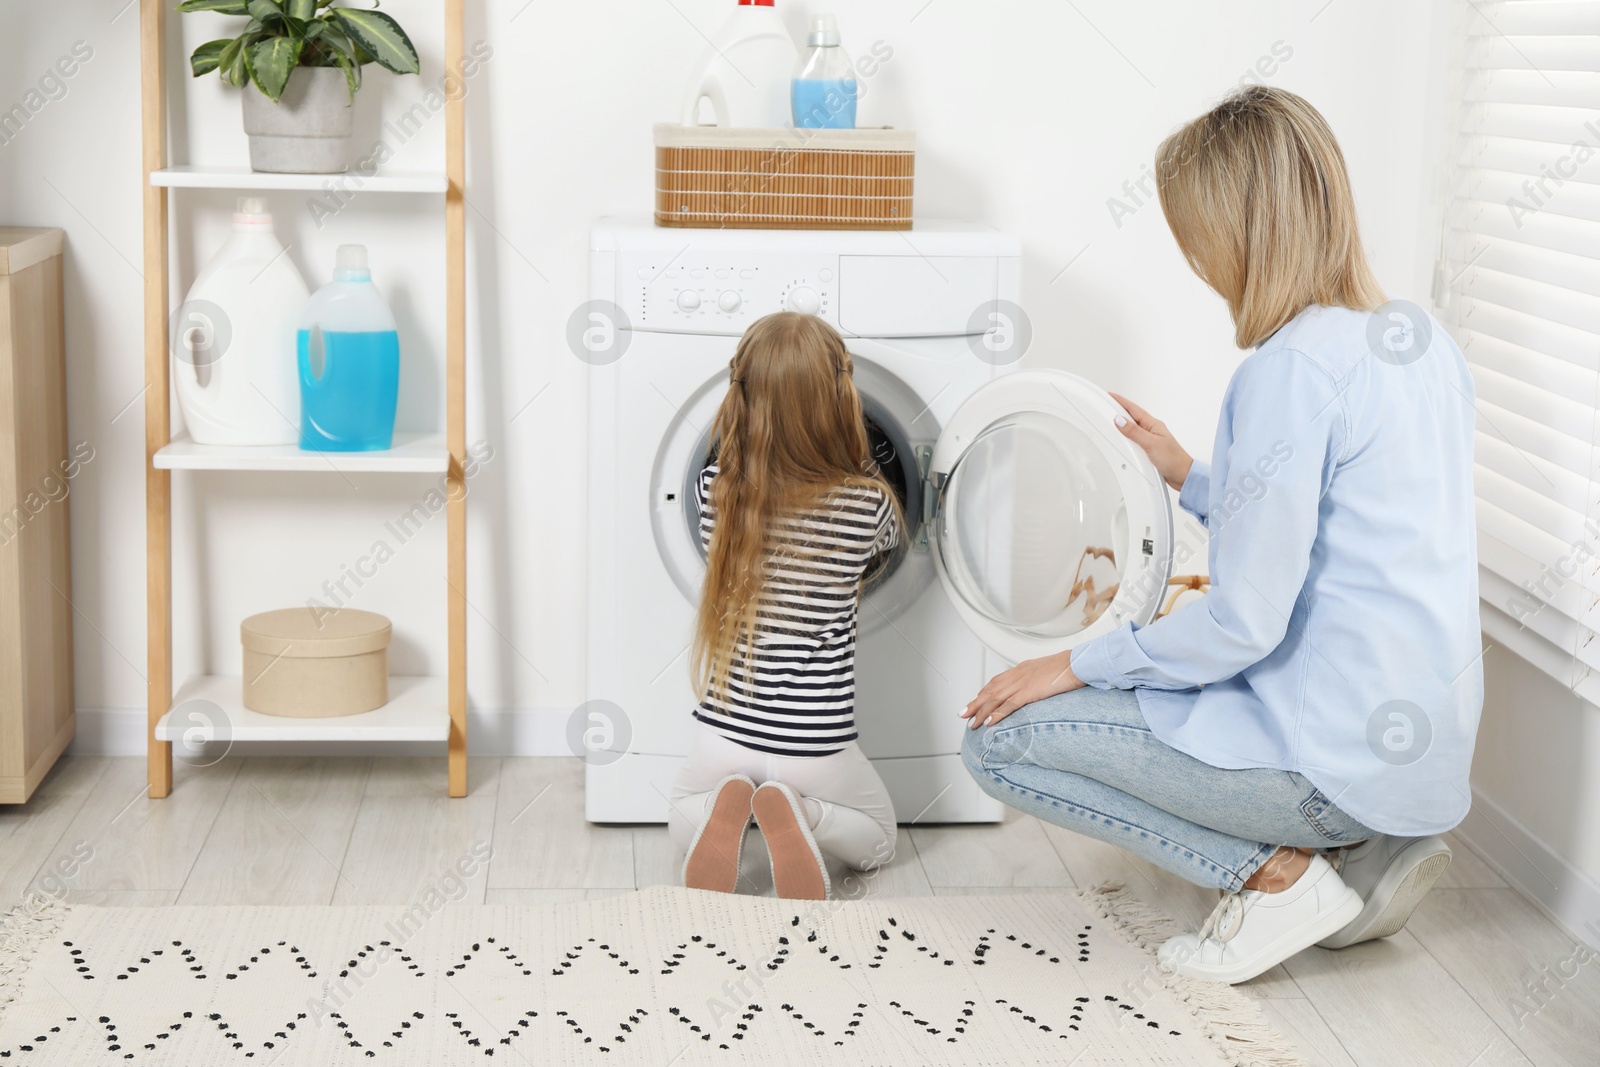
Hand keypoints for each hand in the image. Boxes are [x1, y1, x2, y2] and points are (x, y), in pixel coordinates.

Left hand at [960, 650, 1082, 728]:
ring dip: (981, 711)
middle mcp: (1018, 674)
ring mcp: (1023, 682)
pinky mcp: (1030, 691)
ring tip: (972, 722)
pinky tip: (989, 722)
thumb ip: (1038, 680)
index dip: (984, 693)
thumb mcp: (1049, 672)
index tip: (975, 701)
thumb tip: (1036, 690)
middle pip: (990, 690)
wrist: (1080, 663)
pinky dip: (997, 714)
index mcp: (1022, 669)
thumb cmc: (1071, 667)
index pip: (996, 681)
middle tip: (964, 714)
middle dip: (975, 703)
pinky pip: (1009, 704)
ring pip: (995, 698)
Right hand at [1110, 392, 1193, 491]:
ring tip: (1111, 419)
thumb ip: (1134, 432)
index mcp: (1153, 424)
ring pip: (1132, 427)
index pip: (1133, 409)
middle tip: (1107, 404)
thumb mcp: (1150, 443)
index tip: (1110, 396)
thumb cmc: (1173, 459)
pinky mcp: (1148, 449)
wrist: (1182, 475)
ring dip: (1122, 423)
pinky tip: (1123, 439)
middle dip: (1119, 409)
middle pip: (1132, 416)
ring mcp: (1150, 439)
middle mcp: (1151, 430)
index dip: (1121, 401)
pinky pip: (1134, 438)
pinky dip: (1126, 436)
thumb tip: (1119, 421)